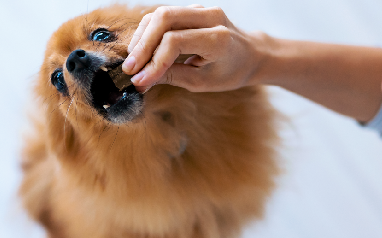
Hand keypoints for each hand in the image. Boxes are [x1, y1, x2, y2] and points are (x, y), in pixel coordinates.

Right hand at [121, 5, 264, 91]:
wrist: (251, 55)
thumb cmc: (230, 72)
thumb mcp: (203, 82)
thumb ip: (173, 77)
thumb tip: (141, 80)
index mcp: (217, 38)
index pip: (175, 42)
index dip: (153, 62)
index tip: (140, 80)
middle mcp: (210, 17)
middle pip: (164, 19)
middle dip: (142, 45)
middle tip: (130, 68)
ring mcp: (201, 10)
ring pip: (160, 14)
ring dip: (142, 37)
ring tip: (134, 62)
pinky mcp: (192, 10)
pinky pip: (164, 16)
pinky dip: (149, 32)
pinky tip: (142, 51)